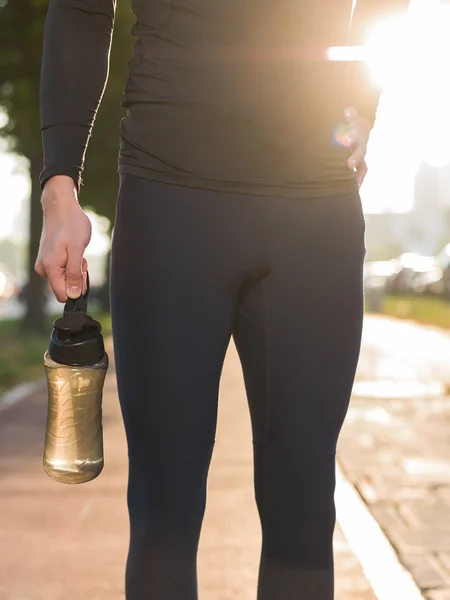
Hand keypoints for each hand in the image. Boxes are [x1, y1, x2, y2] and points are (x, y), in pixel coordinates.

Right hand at [35, 176, 91, 301]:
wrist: (61, 208)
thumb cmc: (71, 225)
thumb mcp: (77, 251)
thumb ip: (74, 274)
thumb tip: (73, 296)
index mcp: (49, 268)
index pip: (63, 295)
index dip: (77, 289)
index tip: (82, 271)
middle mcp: (43, 269)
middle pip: (65, 288)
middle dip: (77, 278)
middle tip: (81, 259)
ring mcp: (45, 265)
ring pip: (65, 280)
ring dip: (75, 270)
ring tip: (77, 253)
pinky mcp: (48, 261)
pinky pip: (63, 271)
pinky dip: (71, 264)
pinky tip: (73, 252)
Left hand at [342, 107, 372, 186]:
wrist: (362, 128)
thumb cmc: (350, 124)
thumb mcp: (351, 118)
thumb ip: (350, 115)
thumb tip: (348, 111)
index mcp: (356, 133)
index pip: (353, 134)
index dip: (350, 137)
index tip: (345, 141)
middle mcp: (361, 145)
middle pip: (360, 151)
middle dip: (355, 157)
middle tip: (349, 164)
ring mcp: (362, 155)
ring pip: (362, 165)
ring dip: (359, 174)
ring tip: (355, 184)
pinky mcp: (361, 163)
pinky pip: (362, 172)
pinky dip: (359, 180)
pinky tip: (356, 189)